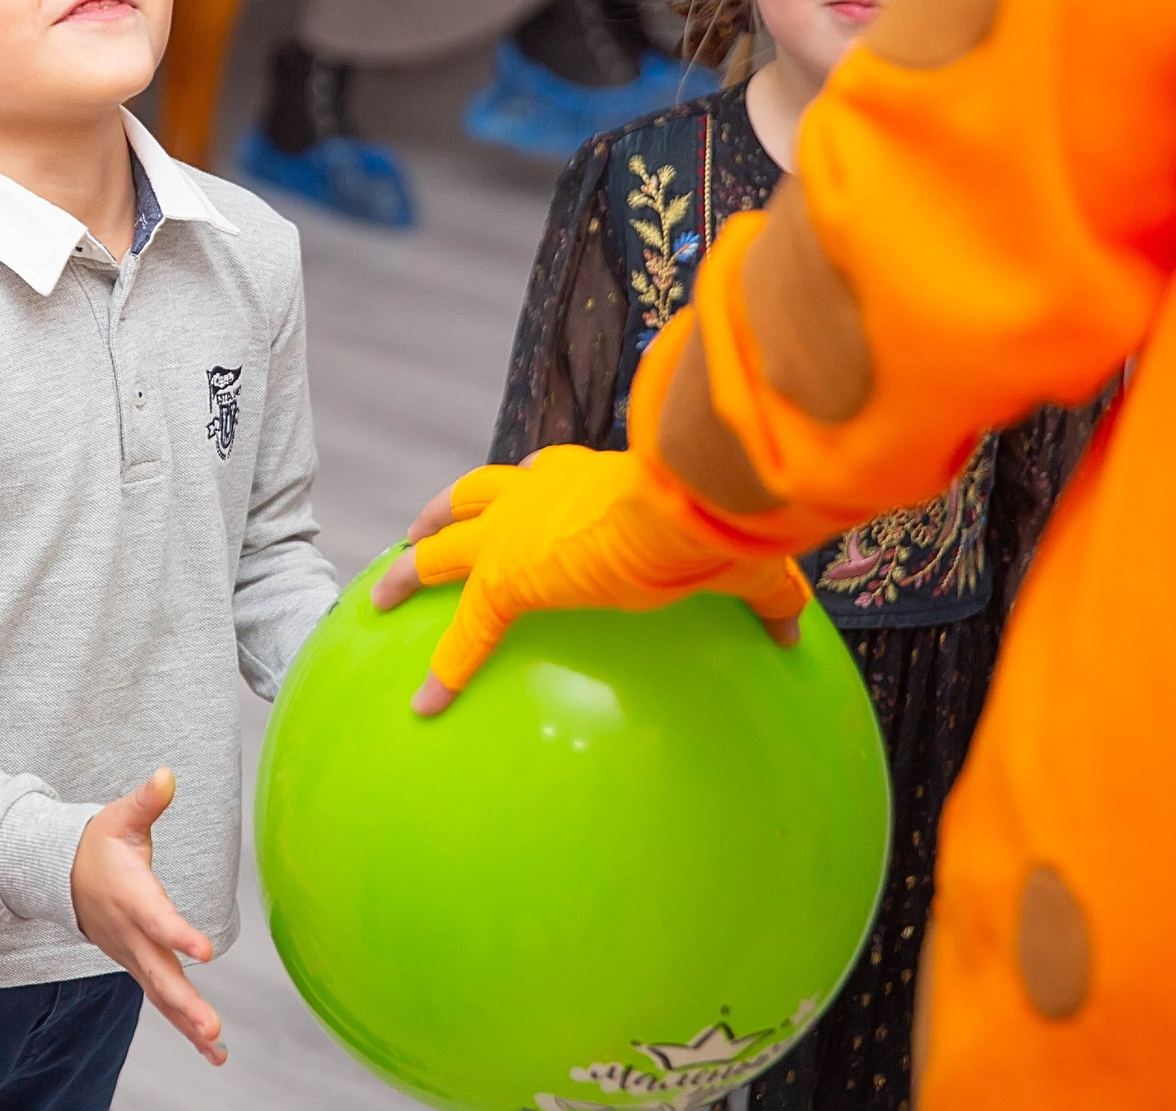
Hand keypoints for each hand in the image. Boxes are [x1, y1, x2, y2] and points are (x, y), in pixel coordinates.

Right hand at [71, 768, 224, 1064]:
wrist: (60, 876)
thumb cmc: (98, 844)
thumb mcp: (119, 818)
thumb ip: (146, 801)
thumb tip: (167, 774)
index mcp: (131, 897)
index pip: (156, 920)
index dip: (178, 934)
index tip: (203, 951)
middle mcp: (131, 935)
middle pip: (159, 974)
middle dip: (185, 1003)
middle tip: (211, 1027)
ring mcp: (132, 956)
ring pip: (162, 995)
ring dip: (188, 1024)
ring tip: (217, 1049)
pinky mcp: (138, 966)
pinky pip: (162, 1000)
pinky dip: (184, 1026)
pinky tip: (213, 1050)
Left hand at [371, 449, 810, 714]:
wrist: (687, 502)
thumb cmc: (719, 515)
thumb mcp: (746, 558)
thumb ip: (765, 596)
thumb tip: (796, 635)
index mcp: (588, 476)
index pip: (540, 473)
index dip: (521, 480)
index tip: (514, 483)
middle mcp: (538, 490)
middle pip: (472, 493)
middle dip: (443, 511)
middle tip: (422, 528)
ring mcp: (514, 530)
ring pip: (440, 545)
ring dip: (409, 570)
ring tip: (379, 593)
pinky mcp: (506, 577)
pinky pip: (464, 630)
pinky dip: (444, 664)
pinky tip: (425, 701)